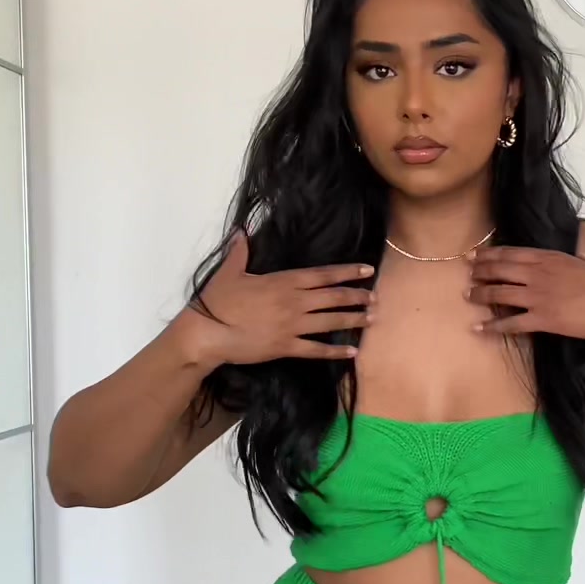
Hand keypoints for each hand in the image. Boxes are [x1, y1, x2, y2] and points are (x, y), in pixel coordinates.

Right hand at [183, 229, 376, 366]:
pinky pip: (316, 350)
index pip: (323, 275)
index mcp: (283, 282)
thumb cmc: (218, 301)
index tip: (367, 270)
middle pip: (333, 298)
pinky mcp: (286, 347)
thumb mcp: (229, 272)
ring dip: (353, 320)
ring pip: (330, 322)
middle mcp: (294, 302)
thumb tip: (241, 231)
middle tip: (376, 297)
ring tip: (371, 318)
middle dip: (356, 296)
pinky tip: (352, 352)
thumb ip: (240, 251)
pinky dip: (335, 352)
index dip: (347, 272)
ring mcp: (292, 326)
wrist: (208, 333)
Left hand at [465, 245, 584, 341]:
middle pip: (499, 270)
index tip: (475, 255)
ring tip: (468, 296)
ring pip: (499, 294)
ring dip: (480, 295)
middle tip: (466, 274)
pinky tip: (479, 328)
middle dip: (479, 271)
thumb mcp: (578, 264)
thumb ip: (560, 264)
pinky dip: (493, 326)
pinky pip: (511, 323)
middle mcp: (538, 274)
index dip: (489, 254)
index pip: (510, 253)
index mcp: (548, 258)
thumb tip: (554, 265)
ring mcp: (538, 296)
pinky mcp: (542, 319)